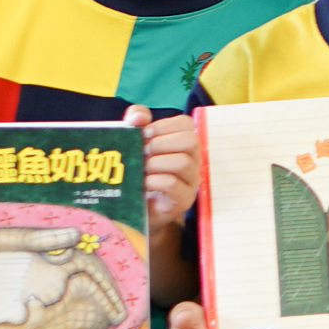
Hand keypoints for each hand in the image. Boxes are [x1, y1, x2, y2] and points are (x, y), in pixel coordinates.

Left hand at [137, 107, 199, 229]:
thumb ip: (136, 123)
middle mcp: (193, 161)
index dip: (163, 126)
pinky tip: (143, 184)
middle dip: (161, 143)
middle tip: (142, 152)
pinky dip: (154, 181)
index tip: (144, 134)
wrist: (135, 211)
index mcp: (183, 145)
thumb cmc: (138, 175)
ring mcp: (190, 181)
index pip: (186, 124)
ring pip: (182, 162)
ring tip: (142, 169)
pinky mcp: (183, 200)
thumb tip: (139, 117)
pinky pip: (172, 184)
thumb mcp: (135, 144)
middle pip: (190, 141)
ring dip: (156, 163)